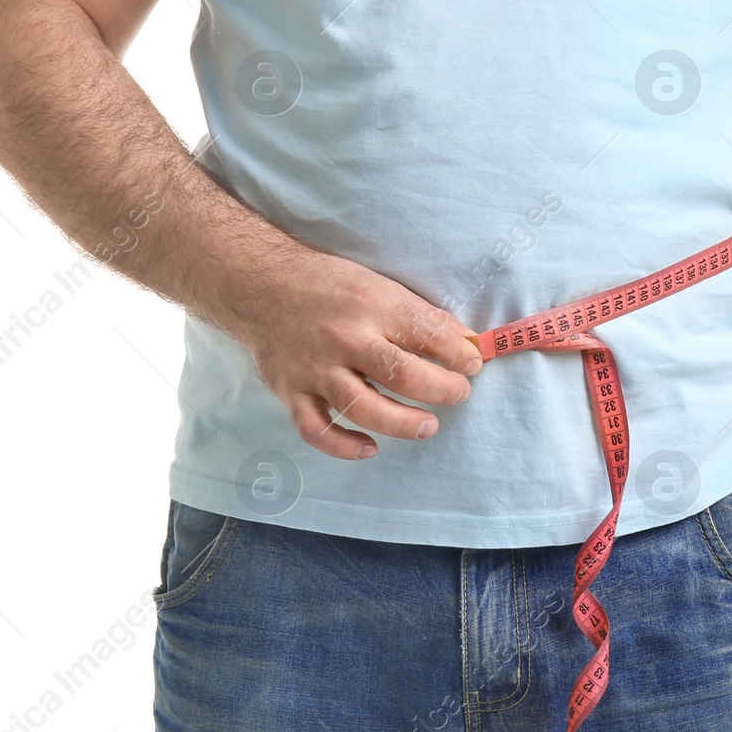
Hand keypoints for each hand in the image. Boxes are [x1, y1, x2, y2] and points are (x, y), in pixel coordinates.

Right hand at [214, 241, 481, 460]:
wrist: (258, 285)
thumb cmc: (326, 285)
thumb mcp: (378, 284)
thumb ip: (420, 315)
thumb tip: (465, 342)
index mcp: (370, 305)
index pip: (428, 334)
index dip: (460, 354)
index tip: (473, 364)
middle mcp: (343, 339)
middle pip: (403, 376)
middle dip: (442, 389)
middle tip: (459, 393)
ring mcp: (314, 369)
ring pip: (364, 408)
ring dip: (403, 423)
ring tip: (428, 426)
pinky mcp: (291, 392)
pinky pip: (318, 431)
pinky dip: (345, 446)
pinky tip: (371, 447)